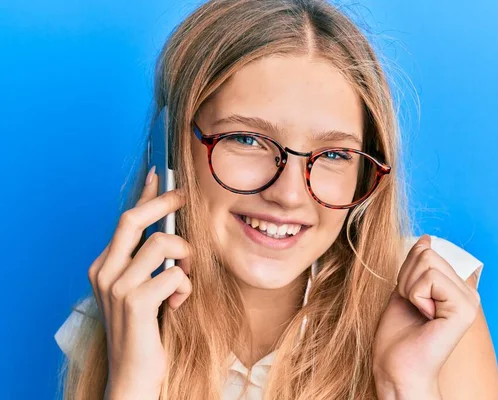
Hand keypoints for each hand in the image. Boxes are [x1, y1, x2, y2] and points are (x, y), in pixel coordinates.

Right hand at [87, 168, 191, 398]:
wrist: (132, 373)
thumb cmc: (144, 329)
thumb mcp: (142, 290)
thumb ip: (149, 262)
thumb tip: (171, 232)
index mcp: (104, 266)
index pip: (125, 219)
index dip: (145, 194)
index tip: (160, 175)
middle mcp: (104, 272)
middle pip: (134, 219)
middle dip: (164, 203)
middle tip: (184, 199)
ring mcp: (117, 287)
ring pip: (162, 244)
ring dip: (185, 257)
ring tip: (185, 278)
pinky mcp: (135, 303)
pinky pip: (175, 275)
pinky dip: (185, 287)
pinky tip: (177, 304)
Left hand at [372, 235, 480, 398]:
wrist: (396, 367)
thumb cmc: (398, 335)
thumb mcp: (405, 289)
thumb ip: (417, 265)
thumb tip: (426, 239)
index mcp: (457, 288)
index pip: (428, 251)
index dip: (408, 271)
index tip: (410, 298)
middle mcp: (469, 293)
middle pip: (427, 254)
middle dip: (407, 279)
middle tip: (413, 307)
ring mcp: (469, 301)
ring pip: (427, 263)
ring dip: (410, 289)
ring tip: (418, 312)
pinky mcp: (464, 309)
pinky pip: (430, 279)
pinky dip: (416, 296)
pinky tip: (424, 316)